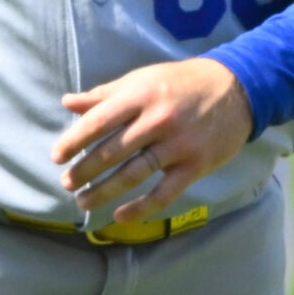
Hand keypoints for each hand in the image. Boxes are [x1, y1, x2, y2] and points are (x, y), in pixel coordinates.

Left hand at [51, 58, 252, 223]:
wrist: (236, 89)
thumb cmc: (181, 83)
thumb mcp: (143, 79)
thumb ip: (105, 94)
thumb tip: (67, 102)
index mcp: (142, 94)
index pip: (99, 121)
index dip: (75, 140)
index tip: (57, 156)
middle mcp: (158, 119)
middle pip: (113, 151)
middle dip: (85, 170)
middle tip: (66, 183)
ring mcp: (178, 144)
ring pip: (134, 174)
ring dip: (104, 191)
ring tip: (82, 202)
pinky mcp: (195, 165)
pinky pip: (164, 193)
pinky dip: (141, 208)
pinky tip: (120, 215)